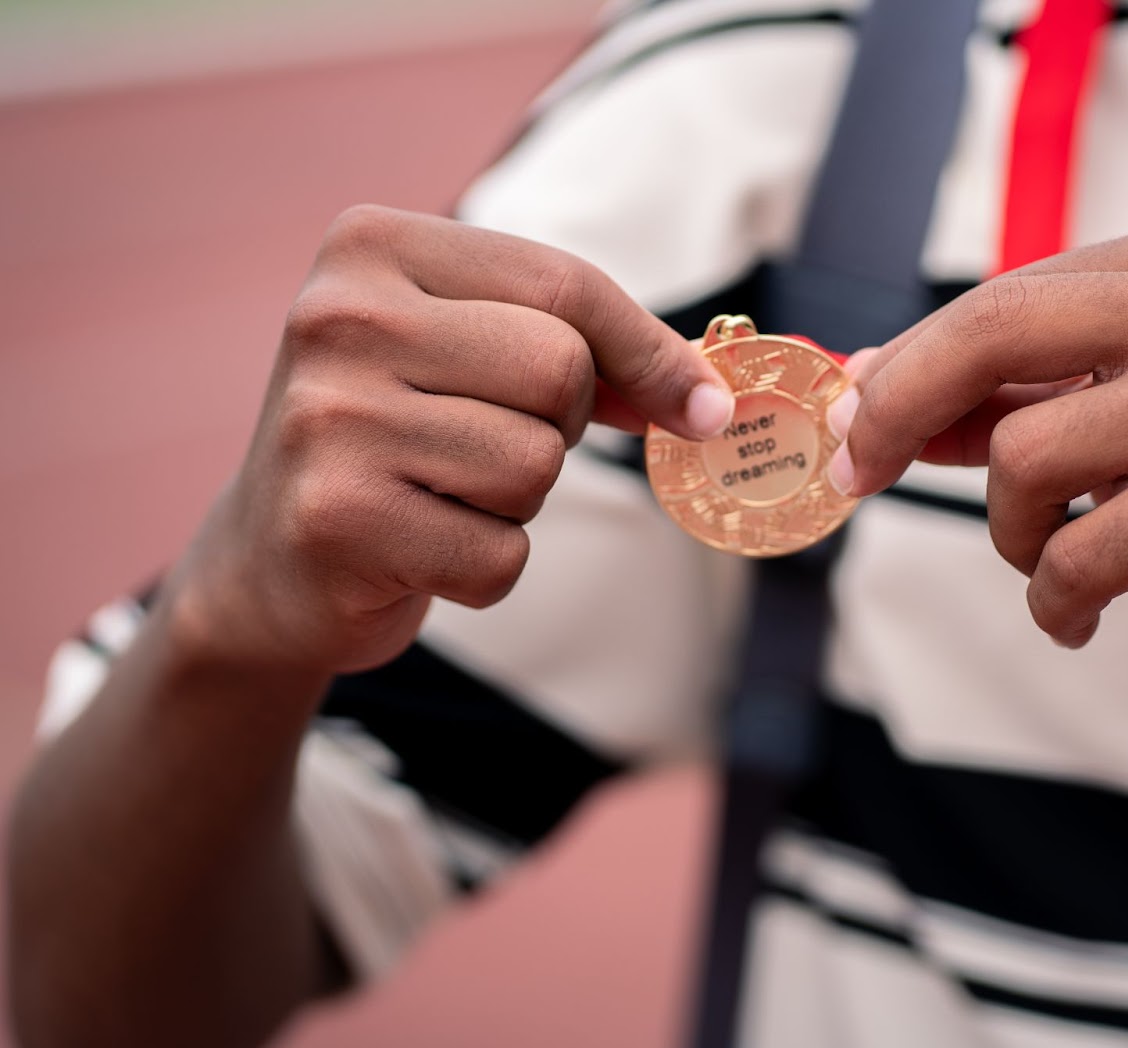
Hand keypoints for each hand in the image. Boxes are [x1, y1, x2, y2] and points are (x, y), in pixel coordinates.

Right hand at [168, 205, 732, 674]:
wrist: (267, 561)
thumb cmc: (400, 442)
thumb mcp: (471, 356)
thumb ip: (585, 351)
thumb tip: (708, 398)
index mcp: (372, 246)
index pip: (564, 285)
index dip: (649, 352)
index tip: (701, 406)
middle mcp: (338, 318)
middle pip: (560, 370)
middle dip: (560, 427)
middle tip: (489, 444)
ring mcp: (328, 420)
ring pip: (536, 465)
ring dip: (516, 503)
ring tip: (441, 495)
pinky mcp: (337, 521)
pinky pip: (500, 556)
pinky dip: (485, 569)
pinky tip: (419, 551)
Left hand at [831, 206, 1127, 695]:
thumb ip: (1020, 386)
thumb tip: (870, 391)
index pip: (1005, 295)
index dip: (908, 364)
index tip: (854, 419)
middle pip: (990, 335)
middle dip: (899, 410)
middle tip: (858, 472)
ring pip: (1021, 457)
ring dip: (1016, 532)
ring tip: (1068, 557)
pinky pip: (1070, 554)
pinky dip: (1056, 598)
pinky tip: (1086, 612)